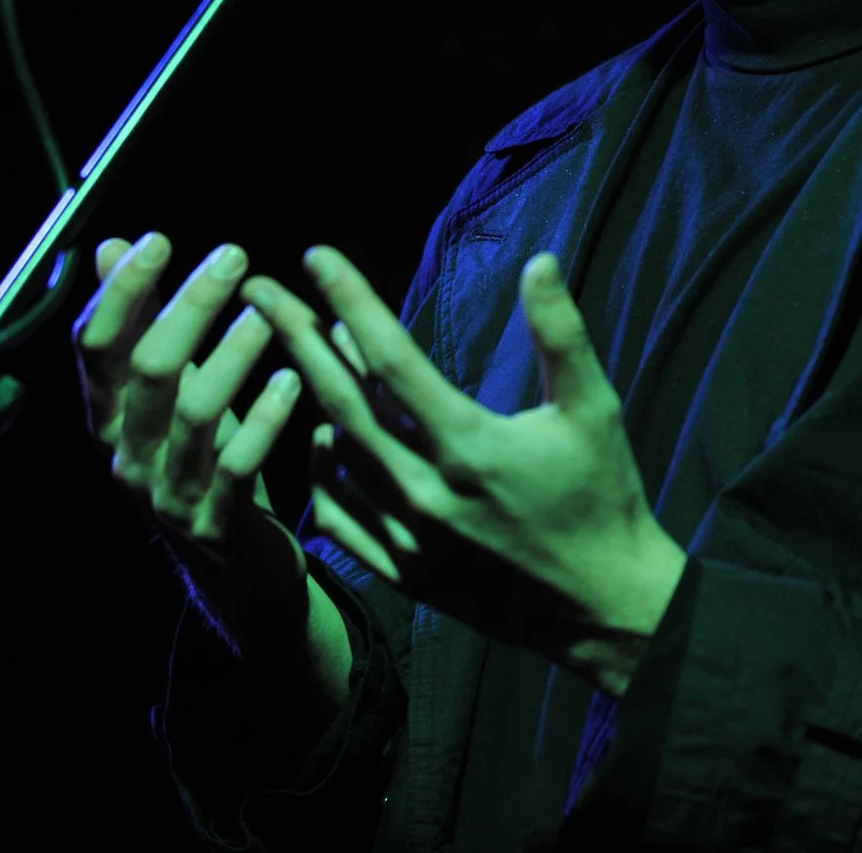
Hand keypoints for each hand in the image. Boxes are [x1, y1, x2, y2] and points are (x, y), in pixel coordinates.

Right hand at [73, 233, 308, 655]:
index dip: (120, 291)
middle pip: (146, 369)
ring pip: (193, 413)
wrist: (237, 572)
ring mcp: (169, 494)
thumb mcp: (172, 390)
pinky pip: (238, 467)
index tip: (157, 240)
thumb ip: (142, 320)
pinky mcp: (217, 525)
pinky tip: (292, 380)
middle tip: (231, 256)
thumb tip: (112, 245)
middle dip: (188, 307)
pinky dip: (265, 420)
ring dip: (232, 356)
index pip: (94, 346)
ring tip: (266, 314)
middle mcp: (129, 454)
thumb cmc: (205, 460)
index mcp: (110, 417)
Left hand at [240, 247, 687, 696]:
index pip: (392, 358)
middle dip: (296, 336)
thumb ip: (562, 335)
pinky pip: (338, 516)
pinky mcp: (405, 571)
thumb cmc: (601, 497)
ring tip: (298, 347)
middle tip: (257, 290)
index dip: (350, 300)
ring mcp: (409, 538)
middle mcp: (426, 492)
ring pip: (335, 454)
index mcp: (469, 445)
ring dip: (312, 396)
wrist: (604, 605)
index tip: (316, 256)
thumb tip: (539, 261)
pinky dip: (321, 472)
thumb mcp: (595, 410)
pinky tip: (319, 438)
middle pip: (340, 400)